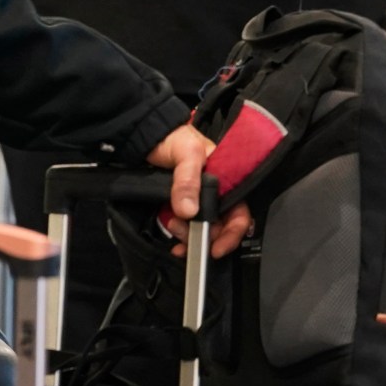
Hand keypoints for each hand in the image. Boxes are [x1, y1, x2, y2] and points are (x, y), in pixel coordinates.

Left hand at [144, 121, 254, 256]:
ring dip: (188, 236)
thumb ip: (188, 181)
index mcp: (226, 180)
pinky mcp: (180, 205)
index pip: (238, 211)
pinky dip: (178, 234)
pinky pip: (184, 226)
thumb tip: (188, 211)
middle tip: (186, 239)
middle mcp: (214, 193)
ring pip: (201, 229)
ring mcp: (197, 201)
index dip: (232, 232)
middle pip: (219, 225)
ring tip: (173, 228)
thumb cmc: (174, 137)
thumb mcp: (186, 153)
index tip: (216, 248)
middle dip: (204, 237)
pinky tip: (170, 232)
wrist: (146, 136)